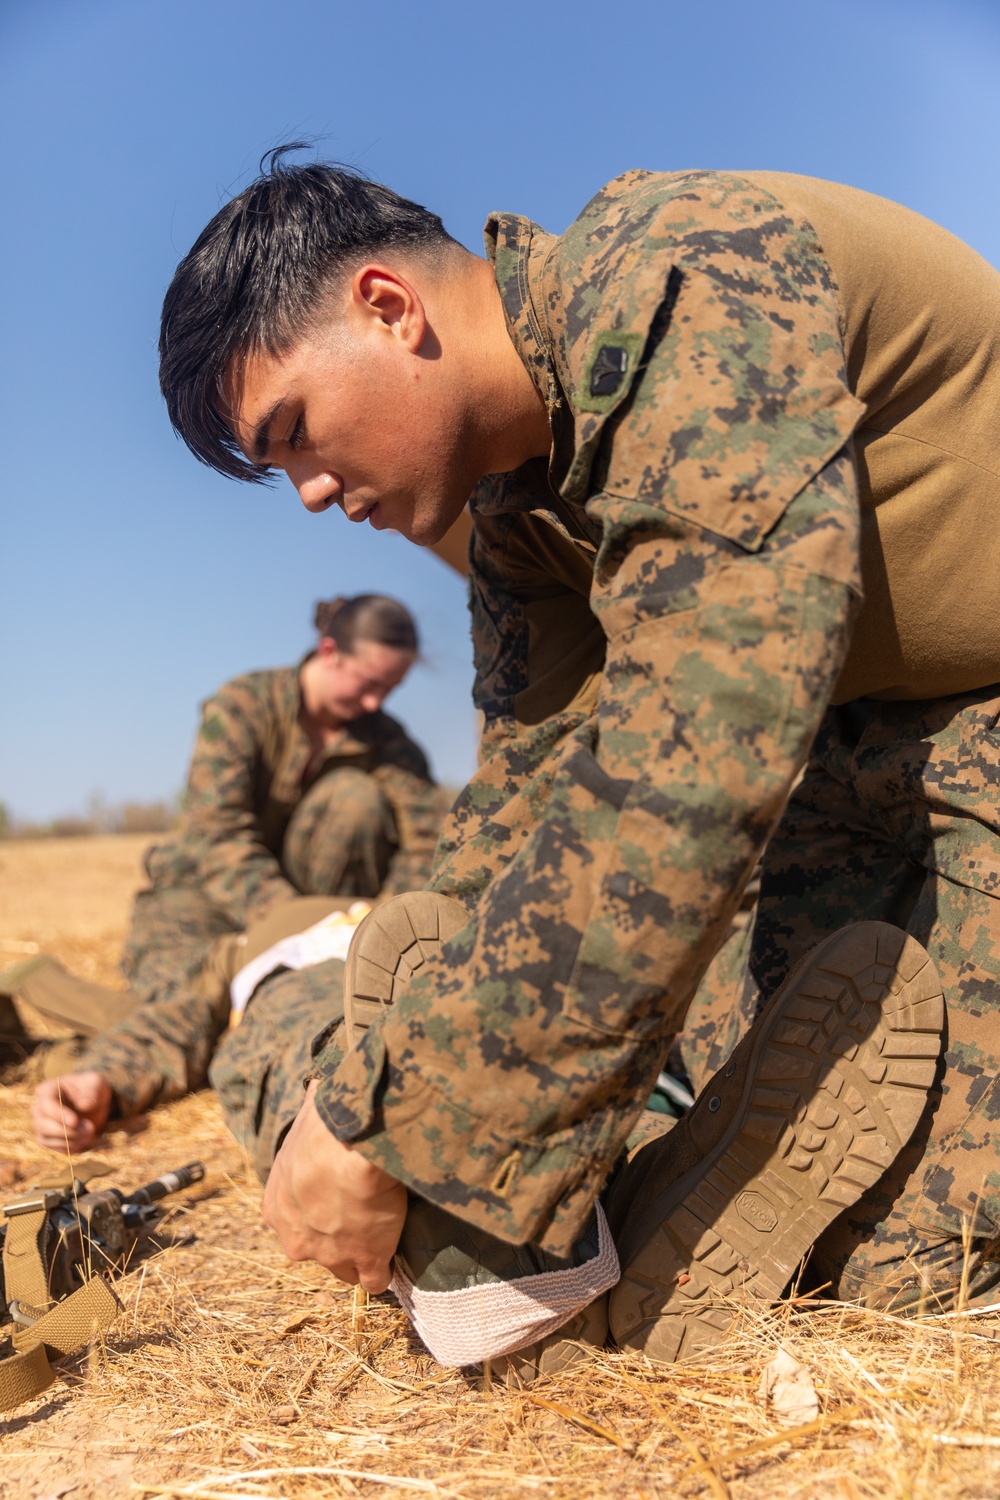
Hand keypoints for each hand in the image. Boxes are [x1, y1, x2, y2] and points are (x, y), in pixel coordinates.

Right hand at [31, 1071, 112, 1151]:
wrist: (94, 1103)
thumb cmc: (92, 1089)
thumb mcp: (96, 1084)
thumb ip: (91, 1092)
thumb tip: (83, 1105)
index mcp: (48, 1089)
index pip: (46, 1104)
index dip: (59, 1115)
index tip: (75, 1122)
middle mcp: (39, 1107)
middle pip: (42, 1124)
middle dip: (66, 1131)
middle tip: (89, 1129)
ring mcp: (41, 1124)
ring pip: (45, 1138)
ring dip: (69, 1141)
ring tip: (90, 1135)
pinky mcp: (47, 1138)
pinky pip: (52, 1147)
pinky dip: (68, 1147)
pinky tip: (83, 1141)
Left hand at [262, 1083, 406, 1292]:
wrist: (349, 1143)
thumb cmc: (326, 1122)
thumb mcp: (310, 1114)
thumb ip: (315, 1113)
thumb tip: (321, 1084)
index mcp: (277, 1206)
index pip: (297, 1221)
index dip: (320, 1211)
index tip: (340, 1197)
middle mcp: (294, 1237)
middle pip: (318, 1249)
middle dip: (337, 1237)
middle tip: (363, 1213)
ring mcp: (329, 1254)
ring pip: (344, 1268)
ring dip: (361, 1255)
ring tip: (383, 1236)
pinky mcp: (364, 1260)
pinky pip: (374, 1280)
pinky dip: (385, 1272)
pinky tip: (394, 1260)